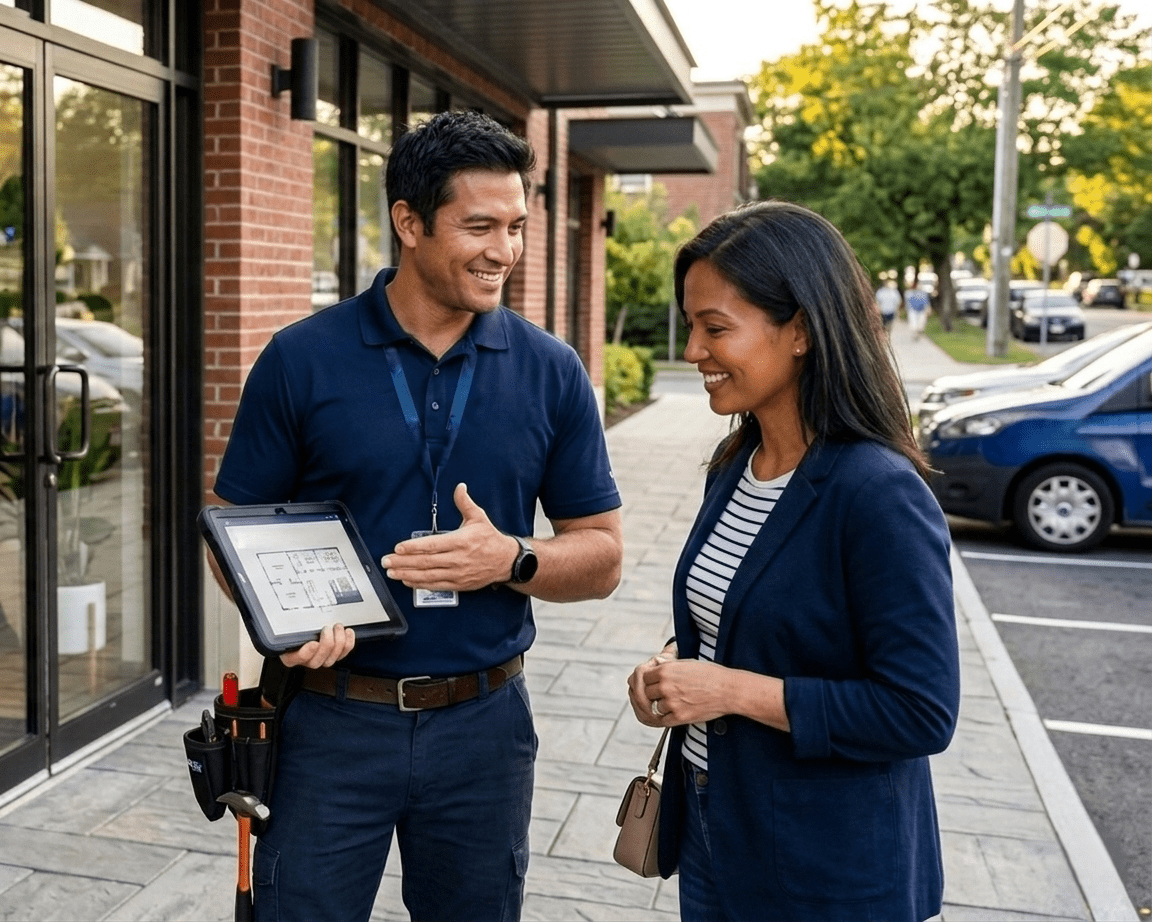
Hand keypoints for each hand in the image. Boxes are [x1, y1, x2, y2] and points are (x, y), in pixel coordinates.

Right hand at [281, 623, 354, 668]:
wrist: (305, 627)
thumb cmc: (294, 627)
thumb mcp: (288, 624)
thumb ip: (288, 621)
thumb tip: (282, 607)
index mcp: (289, 655)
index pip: (294, 659)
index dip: (306, 653)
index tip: (313, 643)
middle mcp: (305, 660)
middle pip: (316, 661)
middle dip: (326, 644)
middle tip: (327, 629)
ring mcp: (320, 659)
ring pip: (331, 660)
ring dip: (338, 642)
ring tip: (338, 627)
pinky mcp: (333, 656)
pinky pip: (343, 654)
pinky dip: (348, 643)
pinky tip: (348, 632)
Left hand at [380, 483, 517, 591]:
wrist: (506, 561)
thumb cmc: (490, 539)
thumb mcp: (479, 517)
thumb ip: (465, 503)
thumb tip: (459, 487)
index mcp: (461, 541)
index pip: (432, 545)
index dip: (414, 547)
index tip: (398, 548)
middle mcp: (458, 559)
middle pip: (425, 562)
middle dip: (403, 562)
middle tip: (386, 561)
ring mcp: (458, 574)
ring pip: (428, 575)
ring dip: (407, 574)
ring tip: (391, 572)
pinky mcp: (459, 584)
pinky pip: (436, 585)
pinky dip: (420, 584)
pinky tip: (407, 581)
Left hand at [629, 658, 734, 726]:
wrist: (728, 690)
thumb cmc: (710, 674)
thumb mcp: (686, 663)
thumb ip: (668, 666)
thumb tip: (654, 667)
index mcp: (666, 670)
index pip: (644, 677)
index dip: (651, 680)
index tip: (658, 683)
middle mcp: (666, 686)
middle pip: (646, 693)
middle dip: (655, 693)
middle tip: (665, 693)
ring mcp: (672, 702)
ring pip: (655, 707)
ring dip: (662, 706)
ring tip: (675, 701)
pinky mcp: (679, 717)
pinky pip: (663, 720)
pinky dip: (668, 717)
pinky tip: (677, 711)